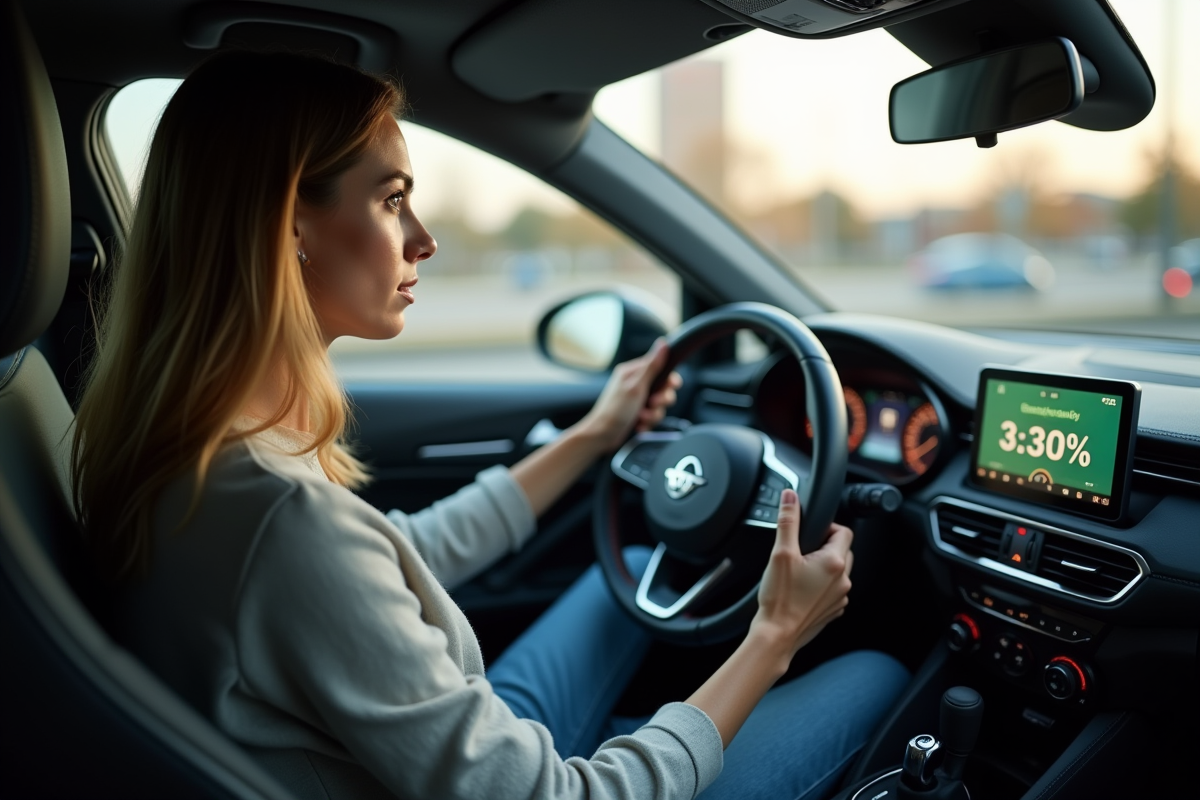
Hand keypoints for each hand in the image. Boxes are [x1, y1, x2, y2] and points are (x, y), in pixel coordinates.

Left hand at [574, 339, 682, 453]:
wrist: (601, 436)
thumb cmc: (614, 411)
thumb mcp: (636, 386)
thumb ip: (652, 366)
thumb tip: (663, 344)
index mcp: (633, 372)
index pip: (660, 367)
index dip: (669, 379)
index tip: (671, 386)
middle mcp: (635, 384)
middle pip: (664, 388)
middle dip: (661, 400)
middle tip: (652, 403)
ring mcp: (636, 399)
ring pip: (659, 405)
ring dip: (653, 414)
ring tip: (641, 417)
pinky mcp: (637, 413)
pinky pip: (653, 416)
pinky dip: (648, 422)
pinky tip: (638, 424)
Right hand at [750, 489, 853, 661]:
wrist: (777, 635)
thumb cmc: (779, 599)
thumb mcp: (780, 553)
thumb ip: (788, 521)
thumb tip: (790, 497)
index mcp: (834, 562)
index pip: (843, 531)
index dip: (827, 526)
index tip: (809, 532)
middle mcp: (843, 580)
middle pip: (842, 550)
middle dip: (824, 546)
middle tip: (801, 552)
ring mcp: (840, 598)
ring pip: (837, 571)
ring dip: (823, 567)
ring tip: (798, 571)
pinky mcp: (832, 611)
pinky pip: (832, 590)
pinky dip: (820, 586)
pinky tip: (800, 589)